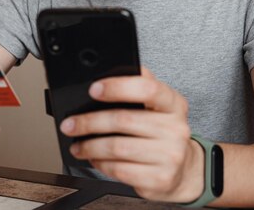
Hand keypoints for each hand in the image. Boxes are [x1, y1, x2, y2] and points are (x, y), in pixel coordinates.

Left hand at [59, 67, 203, 202]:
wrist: (183, 170)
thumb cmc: (162, 133)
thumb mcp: (158, 106)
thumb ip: (138, 87)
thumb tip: (106, 75)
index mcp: (174, 104)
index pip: (147, 88)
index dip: (118, 87)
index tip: (93, 89)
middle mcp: (176, 128)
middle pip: (123, 120)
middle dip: (89, 122)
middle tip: (71, 124)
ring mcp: (170, 155)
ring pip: (117, 147)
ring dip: (90, 146)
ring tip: (78, 145)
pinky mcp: (159, 178)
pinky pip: (120, 169)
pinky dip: (100, 163)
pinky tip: (94, 158)